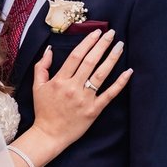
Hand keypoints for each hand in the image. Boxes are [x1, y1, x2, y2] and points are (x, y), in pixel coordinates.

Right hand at [30, 30, 131, 151]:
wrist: (49, 134)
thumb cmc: (44, 110)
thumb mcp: (37, 87)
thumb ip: (41, 67)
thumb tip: (48, 50)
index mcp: (59, 80)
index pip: (75, 56)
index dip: (87, 43)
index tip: (96, 32)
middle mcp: (73, 88)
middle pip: (90, 62)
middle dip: (102, 45)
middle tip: (111, 33)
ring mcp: (85, 99)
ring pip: (101, 75)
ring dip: (111, 59)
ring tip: (120, 46)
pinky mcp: (94, 110)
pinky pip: (109, 94)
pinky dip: (120, 83)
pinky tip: (128, 72)